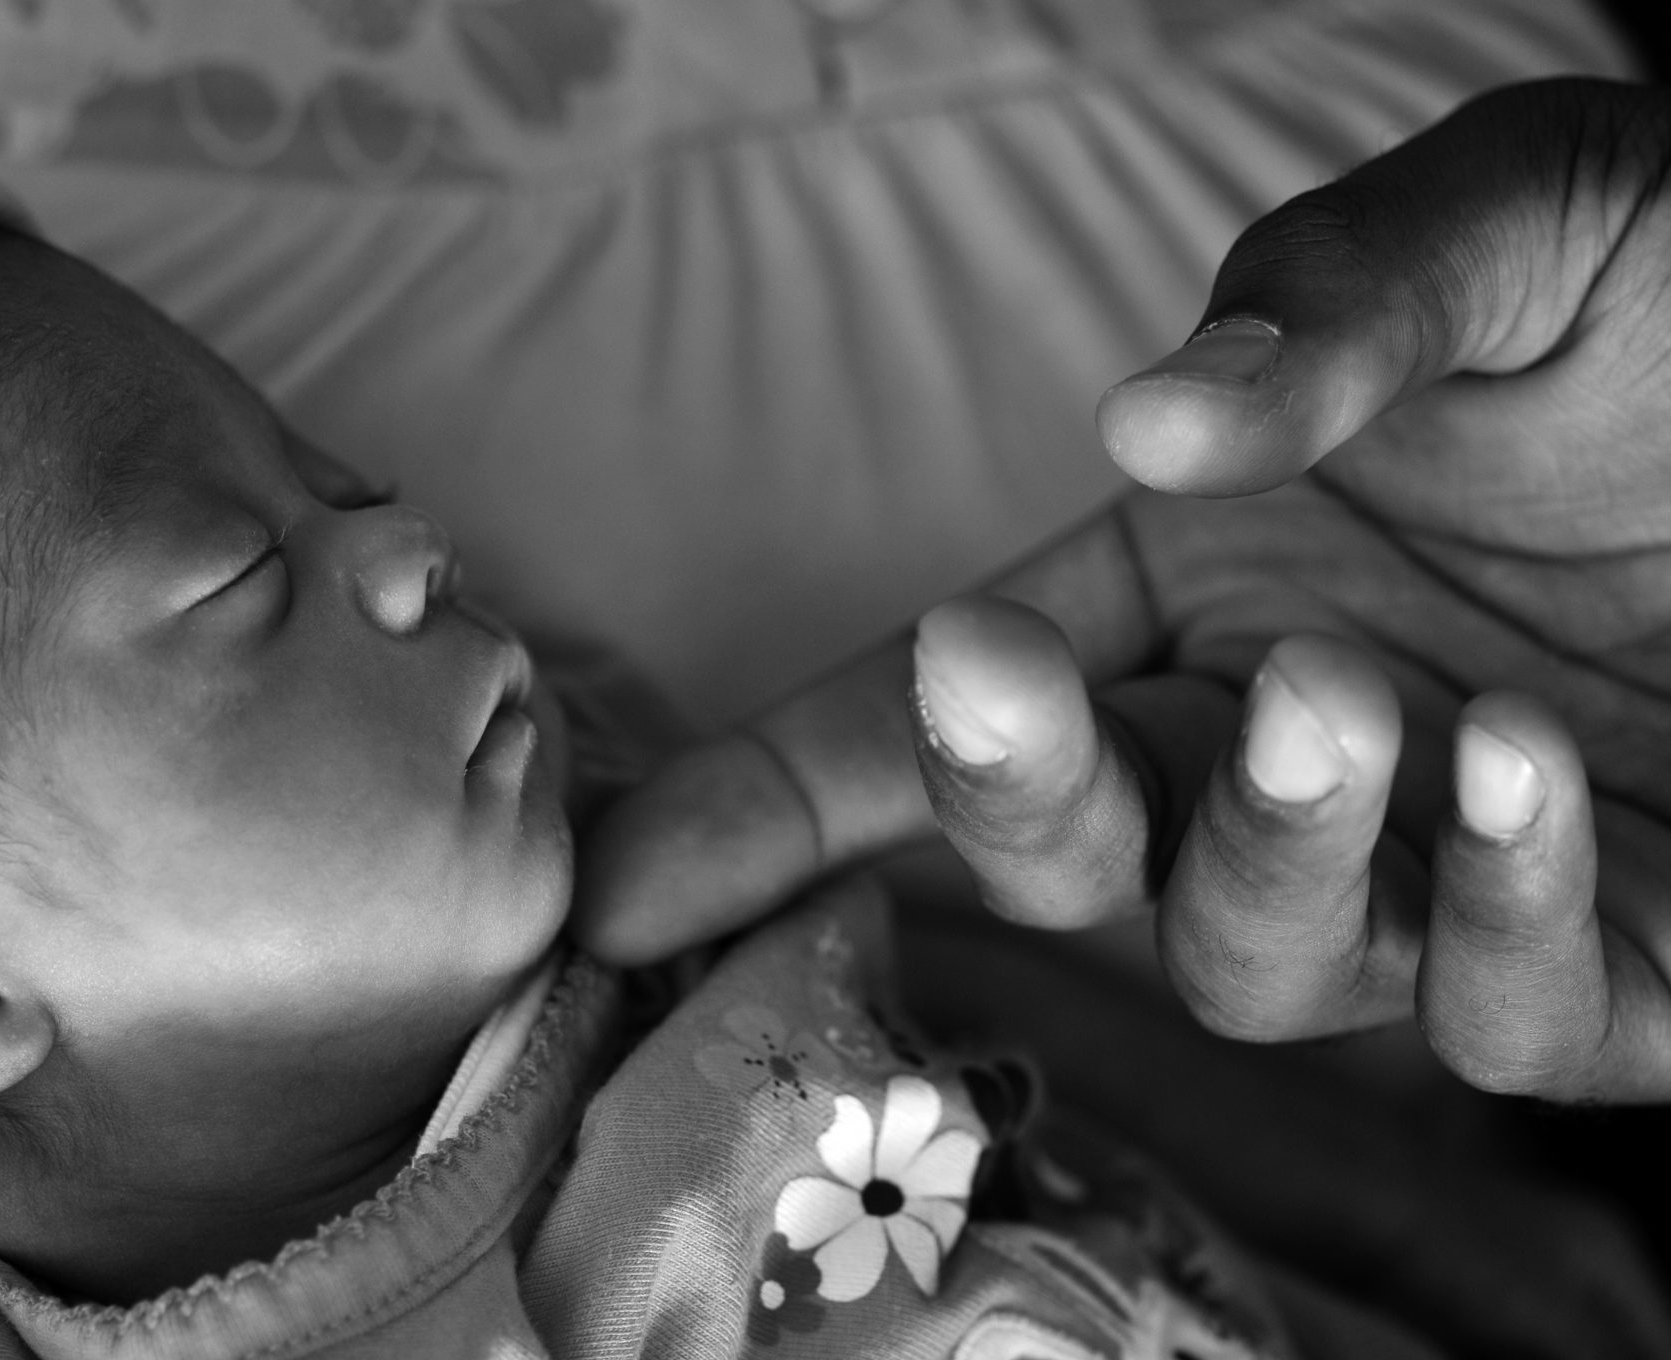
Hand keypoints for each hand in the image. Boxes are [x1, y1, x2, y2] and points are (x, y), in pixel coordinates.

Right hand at [576, 78, 1670, 1103]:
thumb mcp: (1515, 224)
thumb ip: (1330, 303)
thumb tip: (1152, 426)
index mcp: (1192, 594)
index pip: (930, 721)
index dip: (765, 805)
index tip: (615, 887)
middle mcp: (1279, 749)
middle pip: (1067, 864)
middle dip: (1009, 798)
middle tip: (1007, 672)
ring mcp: (1441, 871)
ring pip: (1261, 967)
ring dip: (1272, 853)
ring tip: (1366, 703)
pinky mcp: (1625, 971)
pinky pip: (1513, 1025)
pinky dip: (1498, 920)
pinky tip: (1527, 766)